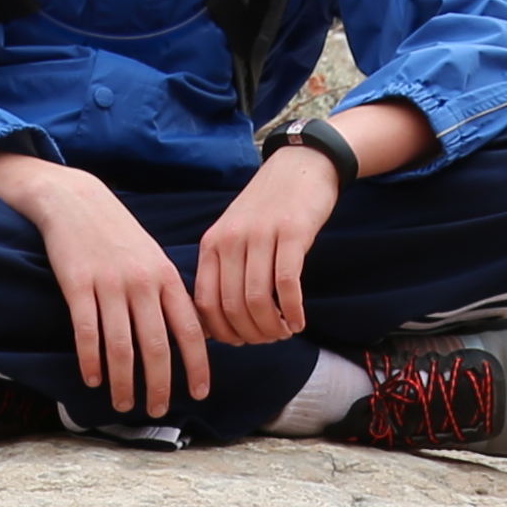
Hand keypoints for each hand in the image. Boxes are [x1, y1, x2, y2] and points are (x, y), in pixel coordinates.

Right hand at [0, 153, 206, 416]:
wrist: (75, 200)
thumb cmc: (117, 235)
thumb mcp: (153, 258)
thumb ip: (169, 294)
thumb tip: (189, 334)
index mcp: (166, 277)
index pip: (190, 330)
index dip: (197, 365)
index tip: (199, 394)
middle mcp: (142, 283)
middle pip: (156, 345)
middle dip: (159, 384)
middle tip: (158, 410)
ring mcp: (109, 284)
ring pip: (121, 346)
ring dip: (124, 382)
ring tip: (124, 404)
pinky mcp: (77, 285)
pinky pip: (87, 332)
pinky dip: (91, 361)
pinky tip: (93, 380)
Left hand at [194, 142, 342, 344]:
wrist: (301, 165)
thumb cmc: (268, 207)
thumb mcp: (234, 234)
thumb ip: (224, 271)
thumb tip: (218, 324)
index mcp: (212, 244)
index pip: (206, 304)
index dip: (223, 333)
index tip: (242, 341)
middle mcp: (231, 240)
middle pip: (233, 307)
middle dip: (252, 334)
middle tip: (269, 340)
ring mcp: (261, 235)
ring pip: (258, 299)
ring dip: (273, 327)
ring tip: (285, 332)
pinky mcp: (293, 232)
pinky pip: (287, 284)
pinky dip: (293, 311)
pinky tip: (299, 321)